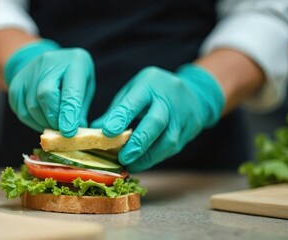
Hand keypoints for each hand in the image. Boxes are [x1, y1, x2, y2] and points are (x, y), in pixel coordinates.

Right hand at [4, 40, 94, 136]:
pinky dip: (34, 122)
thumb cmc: (73, 77)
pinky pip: (22, 111)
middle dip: (54, 119)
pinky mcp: (16, 84)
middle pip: (45, 95)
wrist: (50, 63)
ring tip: (54, 125)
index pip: (70, 90)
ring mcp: (30, 72)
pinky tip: (43, 121)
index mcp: (75, 61)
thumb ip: (80, 109)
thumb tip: (74, 133)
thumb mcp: (86, 87)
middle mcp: (49, 62)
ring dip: (44, 122)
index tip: (68, 132)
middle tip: (62, 130)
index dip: (68, 113)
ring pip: (32, 106)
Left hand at [91, 65, 224, 172]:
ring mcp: (181, 116)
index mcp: (149, 85)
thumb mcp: (133, 91)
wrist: (193, 92)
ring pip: (167, 140)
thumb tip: (93, 133)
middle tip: (123, 157)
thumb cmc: (153, 91)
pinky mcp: (188, 131)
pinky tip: (141, 163)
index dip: (121, 117)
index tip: (107, 131)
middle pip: (155, 122)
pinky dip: (155, 158)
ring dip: (148, 156)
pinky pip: (172, 148)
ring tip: (131, 164)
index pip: (135, 101)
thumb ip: (116, 110)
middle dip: (138, 142)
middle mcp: (167, 100)